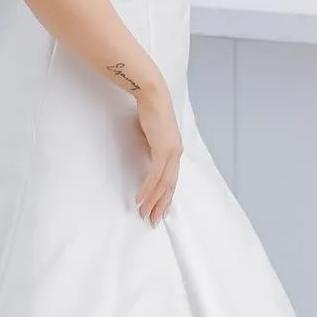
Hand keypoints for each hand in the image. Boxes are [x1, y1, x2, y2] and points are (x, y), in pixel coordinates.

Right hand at [134, 82, 182, 224]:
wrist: (152, 95)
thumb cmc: (150, 110)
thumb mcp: (151, 134)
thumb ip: (151, 147)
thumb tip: (147, 158)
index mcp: (174, 150)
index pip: (171, 179)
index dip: (165, 196)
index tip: (158, 209)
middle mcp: (176, 154)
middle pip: (169, 186)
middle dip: (160, 205)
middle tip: (153, 220)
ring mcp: (171, 152)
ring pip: (163, 184)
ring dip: (153, 201)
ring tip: (145, 214)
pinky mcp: (163, 150)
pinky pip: (155, 175)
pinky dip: (148, 188)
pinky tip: (141, 199)